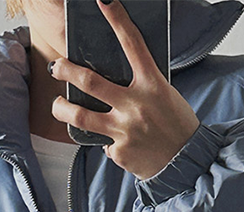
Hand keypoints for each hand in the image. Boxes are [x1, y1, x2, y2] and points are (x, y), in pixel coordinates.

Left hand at [49, 0, 200, 180]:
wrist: (187, 163)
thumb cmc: (177, 127)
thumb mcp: (164, 97)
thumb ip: (140, 88)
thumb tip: (114, 86)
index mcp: (152, 85)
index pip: (133, 45)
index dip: (118, 20)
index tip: (104, 1)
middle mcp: (135, 105)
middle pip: (90, 82)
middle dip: (67, 71)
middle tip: (56, 67)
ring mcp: (124, 129)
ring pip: (81, 115)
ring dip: (62, 109)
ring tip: (57, 106)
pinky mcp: (119, 152)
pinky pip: (103, 144)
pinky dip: (107, 143)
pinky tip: (120, 145)